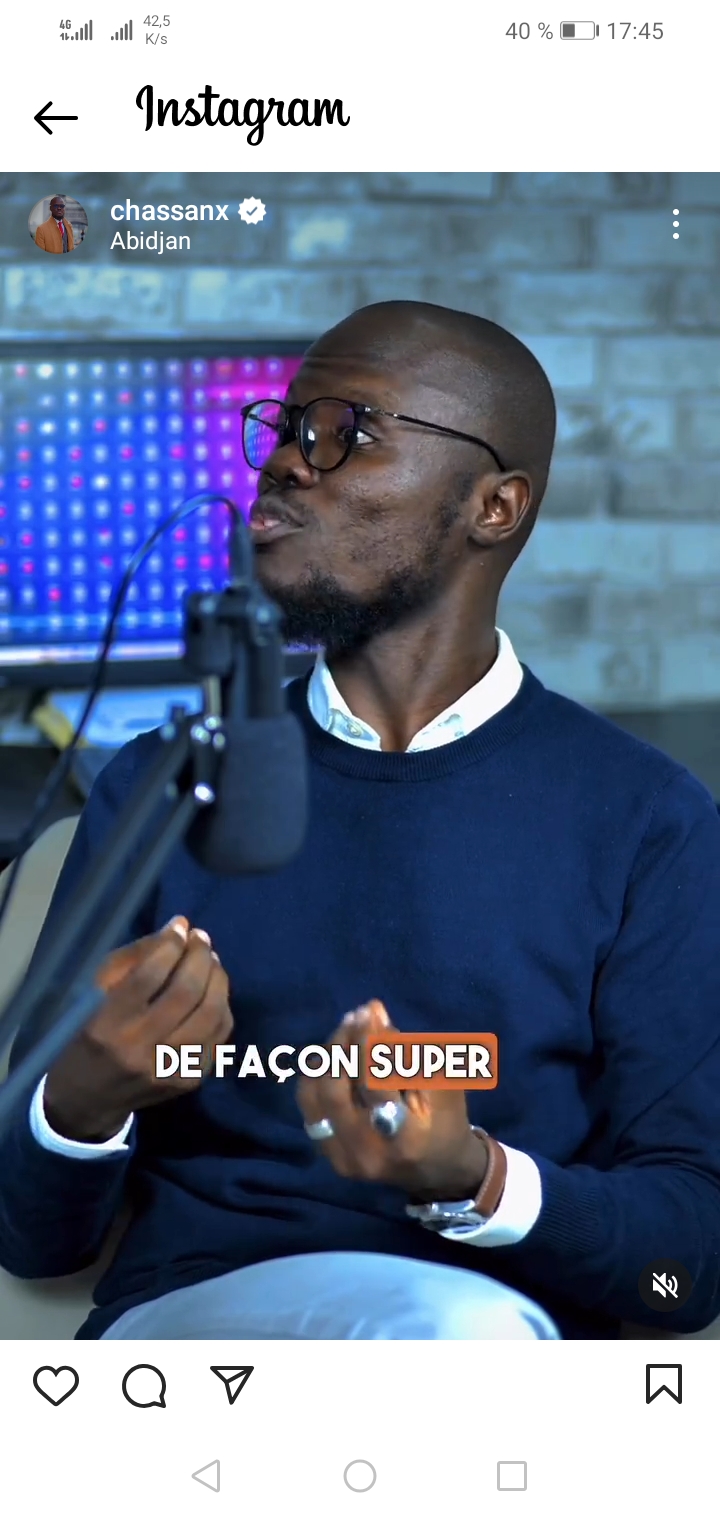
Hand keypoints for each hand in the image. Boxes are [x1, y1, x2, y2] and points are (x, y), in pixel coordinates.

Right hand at [43, 917, 232, 1141]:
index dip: (170, 945)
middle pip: (187, 993)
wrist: (89, 1097)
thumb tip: (177, 929)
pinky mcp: (189, 1081)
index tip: (180, 927)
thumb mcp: (95, 992)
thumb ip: (134, 959)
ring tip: (211, 961)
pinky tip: (213, 992)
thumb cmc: (88, 1033)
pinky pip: (220, 1036)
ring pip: (211, 1015)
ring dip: (218, 979)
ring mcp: (168, 1070)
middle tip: (201, 938)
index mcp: (108, 1025)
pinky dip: (221, 1007)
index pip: (149, 977)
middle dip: (200, 957)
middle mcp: (140, 1050)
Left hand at [296, 1000, 488, 1201]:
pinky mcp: (332, 1157)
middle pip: (335, 1091)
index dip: (367, 1043)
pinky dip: (317, 1079)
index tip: (369, 1012)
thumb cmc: (447, 1120)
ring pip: (315, 1098)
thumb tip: (373, 1012)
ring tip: (343, 1033)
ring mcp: (344, 1159)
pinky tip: (332, 1058)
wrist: (437, 1170)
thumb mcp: (441, 1083)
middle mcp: (368, 1153)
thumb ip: (406, 1048)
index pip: (374, 1084)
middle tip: (354, 1017)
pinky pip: (310, 1110)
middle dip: (342, 1046)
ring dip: (326, 1058)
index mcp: (404, 1139)